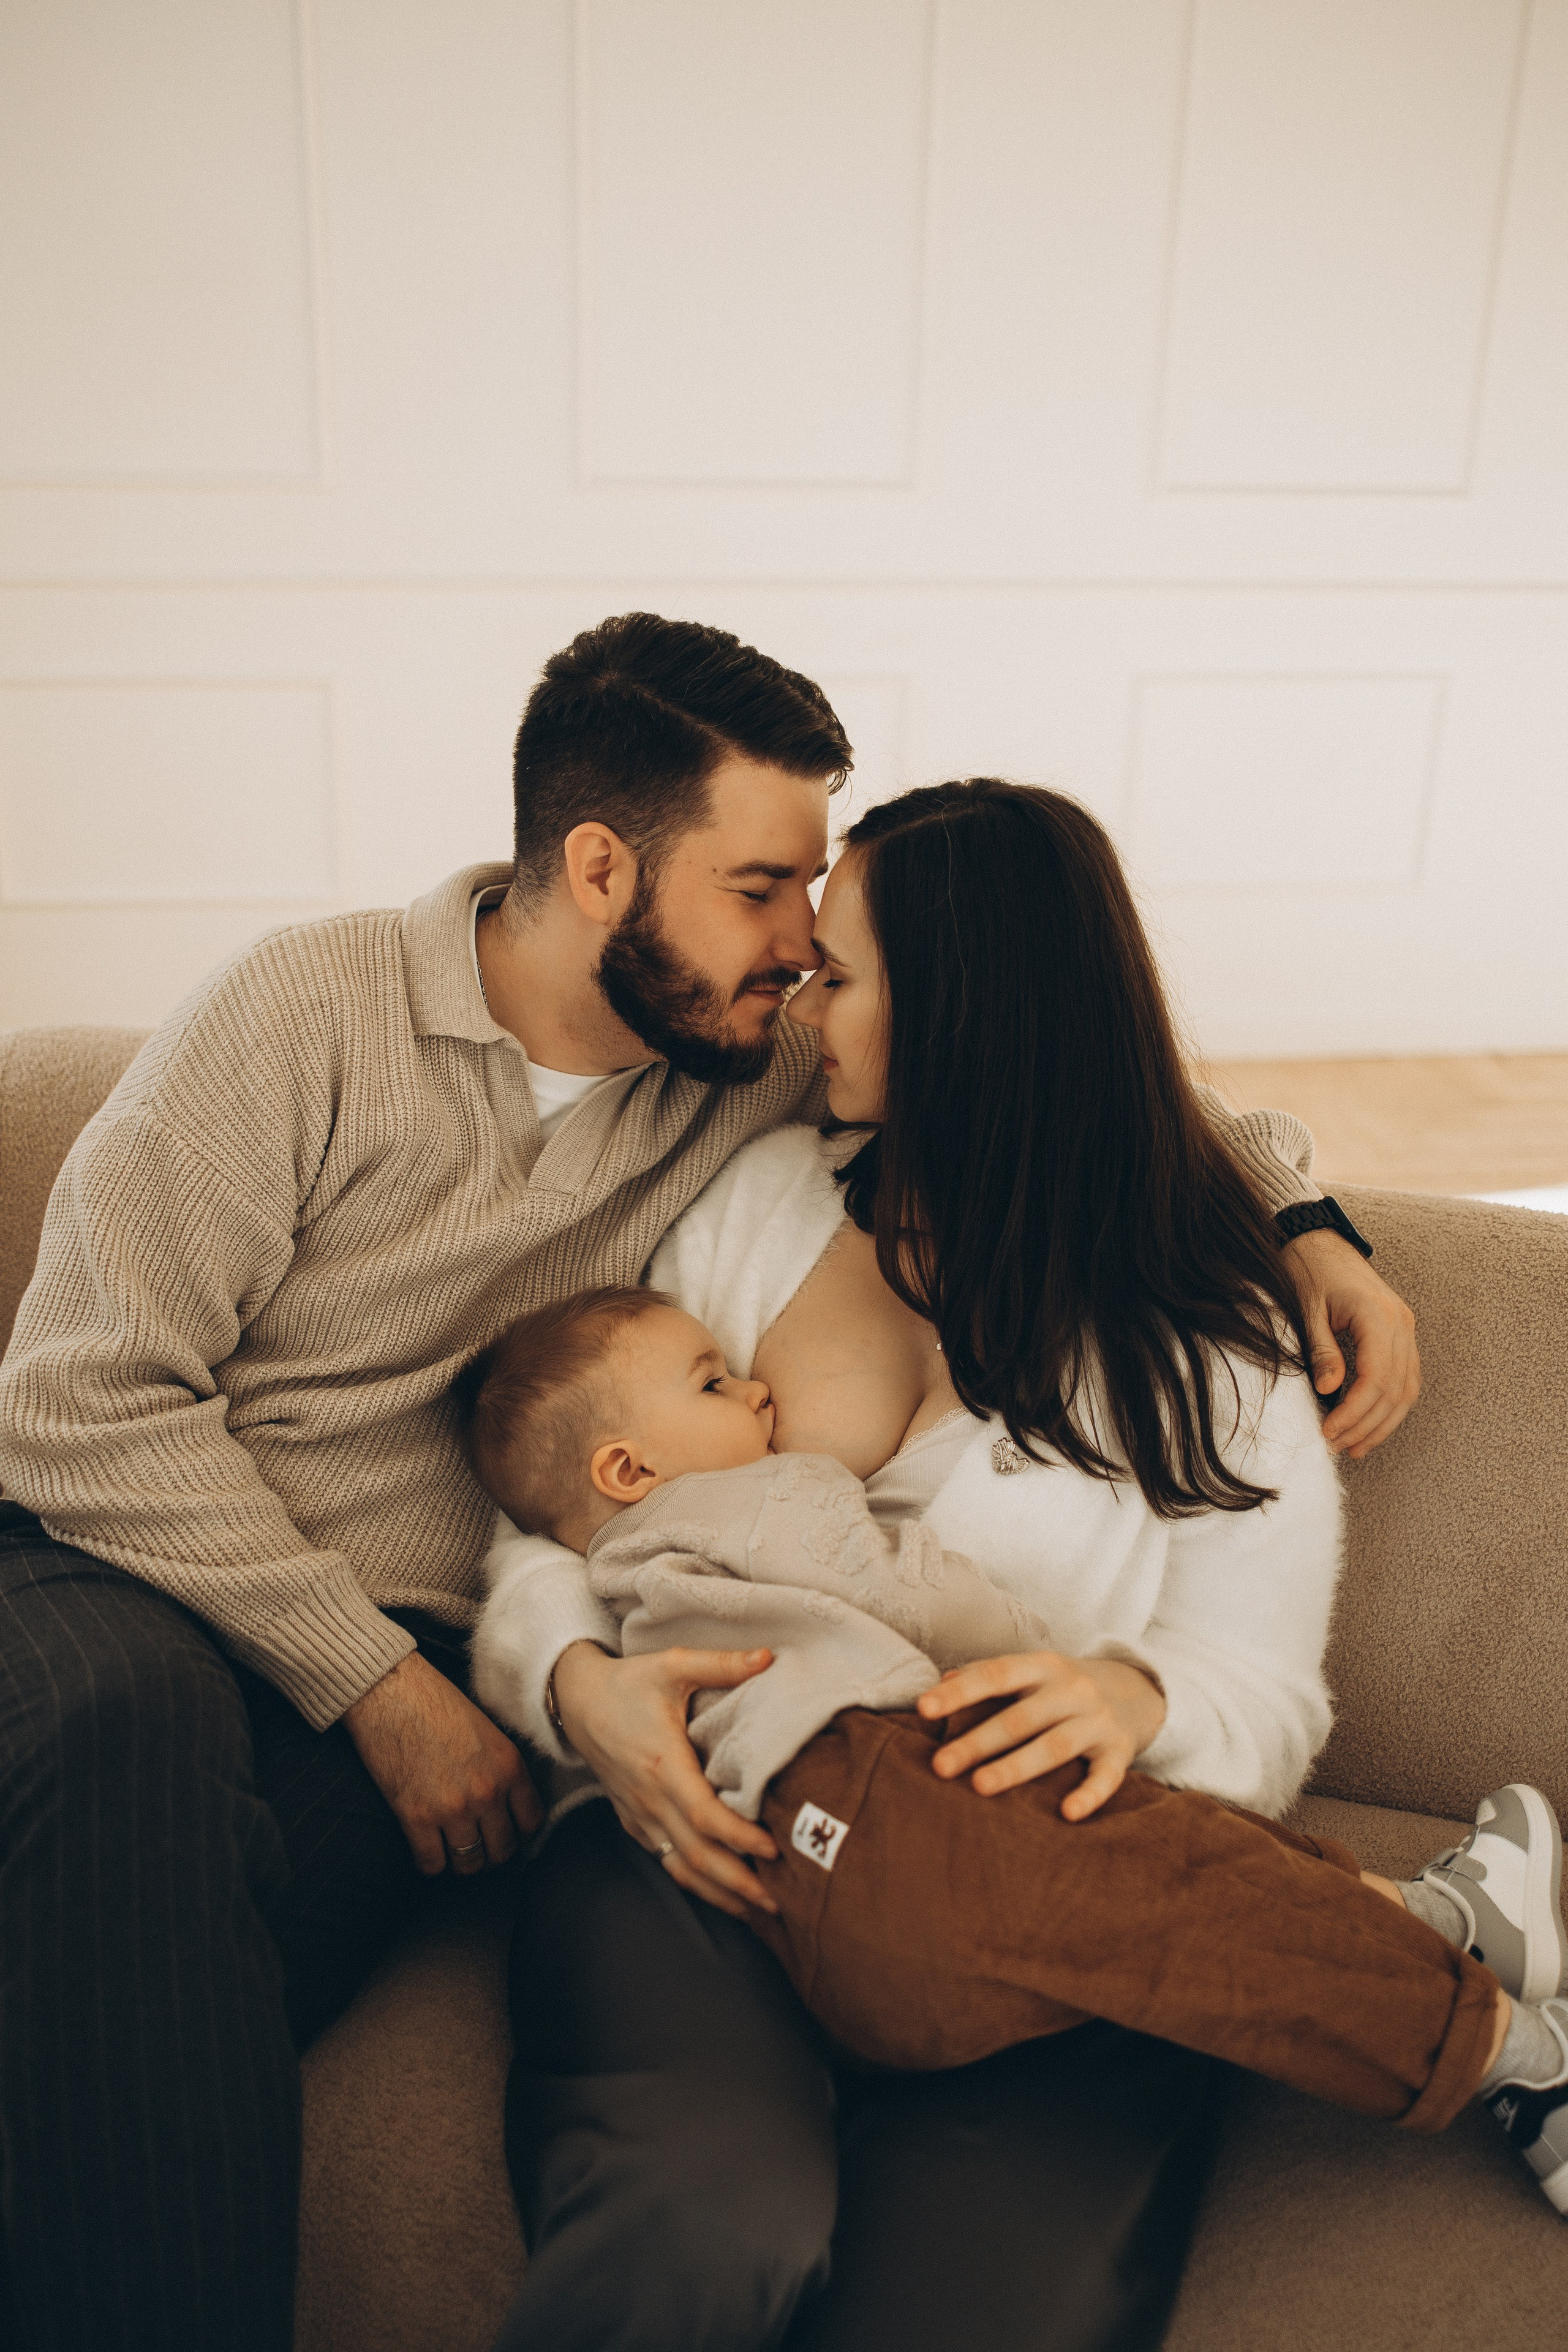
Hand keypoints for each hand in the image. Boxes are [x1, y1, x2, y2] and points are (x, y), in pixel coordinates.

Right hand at [344, 1650, 540, 1874]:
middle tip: (479, 1847)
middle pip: (502, 1850)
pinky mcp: (416, 1816)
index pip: (531, 1822)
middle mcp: (487, 1791)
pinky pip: (432, 1864)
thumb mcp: (486, 1730)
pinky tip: (426, 1850)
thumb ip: (500, 1767)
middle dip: (492, 1854)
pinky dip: (430, 1863)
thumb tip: (506, 1800)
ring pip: (469, 1864)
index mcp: (509, 1766)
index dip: (519, 1833)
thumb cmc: (435, 1702)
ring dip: (461, 1863)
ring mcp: (452, 1807)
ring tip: (452, 1851)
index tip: (507, 1832)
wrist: (390, 1690)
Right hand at [552, 1640, 779, 1918]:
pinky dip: (694, 1881)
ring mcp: (639, 1814)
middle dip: (737, 1883)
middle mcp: (650, 1798)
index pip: (704, 1815)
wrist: (576, 1700)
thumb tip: (769, 1657)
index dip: (738, 1837)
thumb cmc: (628, 1683)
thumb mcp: (673, 1664)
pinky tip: (720, 1891)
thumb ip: (721, 1664)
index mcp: (663, 1763)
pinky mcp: (633, 1821)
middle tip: (779, 1903)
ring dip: (717, 1893)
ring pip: (679, 1867)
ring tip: (756, 1909)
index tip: (772, 1850)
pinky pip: (666, 1859)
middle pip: (696, 1855)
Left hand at [917, 1650, 1166, 1820]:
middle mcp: (1070, 1689)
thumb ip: (989, 1676)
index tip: (923, 1708)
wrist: (1138, 1689)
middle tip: (940, 1766)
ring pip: (1054, 1746)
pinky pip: (1106, 1776)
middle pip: (1019, 1718)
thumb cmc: (1065, 1685)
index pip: (995, 1674)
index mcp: (1041, 1666)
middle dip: (978, 1742)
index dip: (959, 1692)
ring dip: (1016, 1767)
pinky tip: (1067, 1813)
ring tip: (981, 1786)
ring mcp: (1097, 1720)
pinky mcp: (1121, 1751)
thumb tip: (941, 1683)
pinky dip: (1089, 1795)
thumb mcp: (1031, 1671)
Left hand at [1283, 1227, 1419, 1458]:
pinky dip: (1390, 1403)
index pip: (1376, 1379)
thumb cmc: (1308, 1270)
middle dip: (1368, 1425)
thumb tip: (1330, 1392)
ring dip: (1383, 1422)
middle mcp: (1401, 1323)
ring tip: (1354, 1447)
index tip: (1329, 1433)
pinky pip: (1406, 1376)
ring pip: (1407, 1388)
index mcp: (1379, 1315)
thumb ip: (1321, 1351)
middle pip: (1396, 1390)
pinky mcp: (1401, 1332)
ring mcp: (1406, 1327)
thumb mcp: (1307, 1310)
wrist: (1318, 1239)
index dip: (1354, 1413)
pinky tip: (1369, 1422)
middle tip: (1337, 1447)